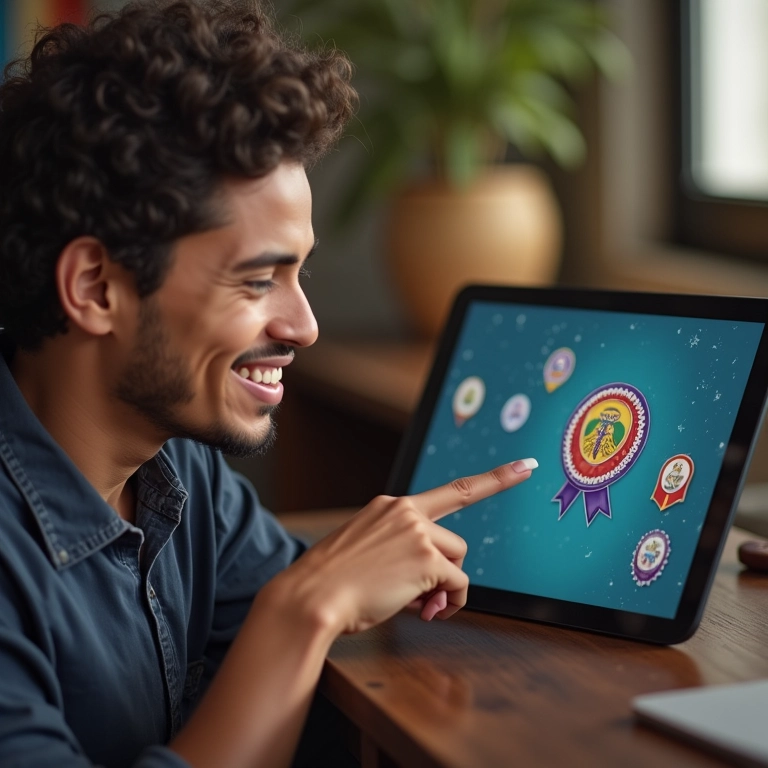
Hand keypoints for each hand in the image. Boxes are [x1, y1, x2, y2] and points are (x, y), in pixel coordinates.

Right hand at [277, 458, 537, 635]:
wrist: (311, 596)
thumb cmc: (333, 582)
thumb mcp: (367, 555)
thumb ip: (406, 559)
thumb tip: (436, 589)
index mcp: (390, 507)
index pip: (453, 489)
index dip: (495, 478)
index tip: (524, 466)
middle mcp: (406, 512)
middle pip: (456, 542)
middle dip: (446, 570)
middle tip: (428, 596)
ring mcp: (417, 532)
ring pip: (458, 562)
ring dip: (443, 588)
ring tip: (414, 603)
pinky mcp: (426, 558)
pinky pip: (457, 584)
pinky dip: (447, 603)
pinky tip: (422, 610)